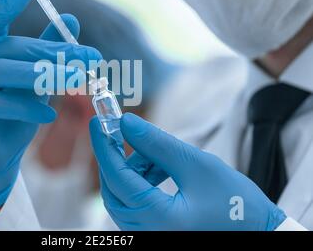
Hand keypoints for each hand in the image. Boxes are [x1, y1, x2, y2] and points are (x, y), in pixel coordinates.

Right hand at [0, 0, 101, 207]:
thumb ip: (47, 51)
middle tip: (91, 58)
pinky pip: (0, 104)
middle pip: (16, 50)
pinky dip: (26, 107)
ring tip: (77, 80)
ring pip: (7, 73)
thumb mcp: (32, 80)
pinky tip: (49, 113)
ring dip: (46, 76)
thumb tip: (72, 20)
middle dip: (57, 55)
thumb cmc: (10, 112)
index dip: (7, 2)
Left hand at [89, 113, 286, 230]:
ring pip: (124, 197)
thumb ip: (158, 144)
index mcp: (159, 219)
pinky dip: (142, 182)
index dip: (105, 147)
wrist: (258, 232)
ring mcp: (150, 234)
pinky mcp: (156, 231)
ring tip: (154, 153)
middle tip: (119, 132)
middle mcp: (148, 232)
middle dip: (116, 158)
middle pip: (115, 190)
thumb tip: (127, 123)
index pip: (118, 178)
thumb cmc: (236, 203)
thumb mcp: (196, 165)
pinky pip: (136, 204)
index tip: (97, 122)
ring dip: (133, 170)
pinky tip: (160, 168)